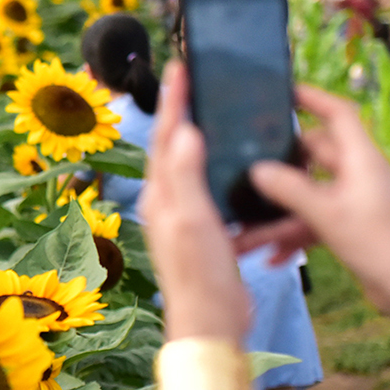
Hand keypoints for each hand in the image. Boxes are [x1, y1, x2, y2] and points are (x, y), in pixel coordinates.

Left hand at [139, 63, 247, 341]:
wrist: (210, 322)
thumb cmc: (199, 274)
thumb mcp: (194, 219)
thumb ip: (186, 175)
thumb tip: (183, 130)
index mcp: (162, 196)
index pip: (166, 138)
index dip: (175, 101)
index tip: (181, 66)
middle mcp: (167, 204)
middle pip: (171, 148)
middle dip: (180, 112)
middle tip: (192, 80)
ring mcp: (183, 219)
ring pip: (187, 167)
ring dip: (195, 137)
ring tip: (209, 112)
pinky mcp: (203, 233)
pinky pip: (205, 189)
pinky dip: (213, 168)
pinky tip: (227, 165)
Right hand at [239, 84, 389, 335]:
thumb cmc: (377, 243)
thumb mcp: (327, 213)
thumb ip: (289, 189)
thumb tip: (256, 169)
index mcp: (359, 159)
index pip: (337, 113)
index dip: (311, 97)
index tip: (279, 91)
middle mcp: (356, 174)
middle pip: (311, 155)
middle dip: (277, 165)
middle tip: (240, 167)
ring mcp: (351, 201)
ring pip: (305, 195)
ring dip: (277, 214)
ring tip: (243, 232)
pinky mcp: (347, 226)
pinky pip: (310, 222)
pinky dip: (291, 236)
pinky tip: (271, 258)